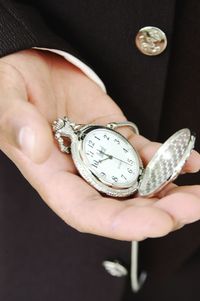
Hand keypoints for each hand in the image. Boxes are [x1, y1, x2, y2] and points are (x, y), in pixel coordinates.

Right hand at [0, 49, 199, 240]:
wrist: (31, 64)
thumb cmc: (11, 85)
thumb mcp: (5, 99)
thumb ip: (16, 123)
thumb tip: (34, 147)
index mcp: (51, 174)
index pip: (85, 211)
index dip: (121, 223)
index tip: (158, 223)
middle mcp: (79, 172)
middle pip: (120, 205)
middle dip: (158, 211)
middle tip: (192, 207)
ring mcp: (102, 155)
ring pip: (138, 184)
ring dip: (170, 191)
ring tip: (197, 194)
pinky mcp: (117, 135)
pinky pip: (145, 153)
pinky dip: (168, 158)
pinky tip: (189, 160)